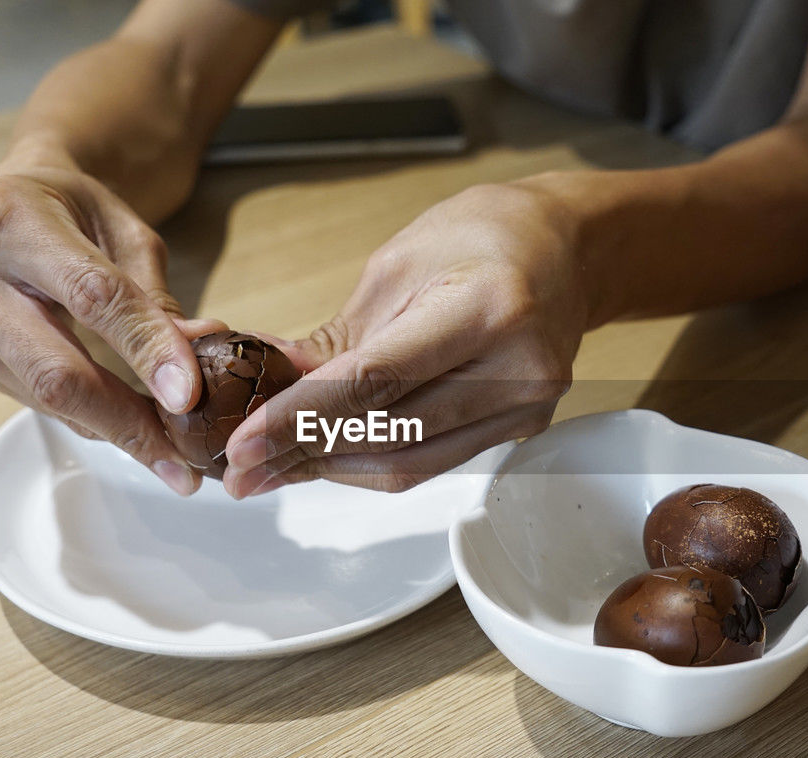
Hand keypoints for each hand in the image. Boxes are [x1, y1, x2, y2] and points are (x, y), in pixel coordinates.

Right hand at [0, 155, 224, 495]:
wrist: (14, 202)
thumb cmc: (75, 211)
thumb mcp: (127, 232)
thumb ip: (156, 296)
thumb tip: (198, 353)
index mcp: (15, 219)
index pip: (92, 296)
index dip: (146, 349)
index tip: (189, 395)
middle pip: (54, 369)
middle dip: (126, 422)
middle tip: (181, 460)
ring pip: (43, 396)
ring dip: (113, 431)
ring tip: (169, 452)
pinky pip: (34, 400)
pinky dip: (89, 420)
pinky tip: (129, 429)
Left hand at [222, 180, 592, 496]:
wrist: (566, 250)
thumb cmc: (485, 237)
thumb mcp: (398, 266)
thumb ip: (338, 337)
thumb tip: (270, 385)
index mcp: (486, 308)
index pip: (376, 381)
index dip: (301, 419)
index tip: (244, 443)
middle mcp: (516, 367)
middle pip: (391, 434)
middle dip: (304, 455)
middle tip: (242, 469)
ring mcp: (526, 407)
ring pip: (411, 464)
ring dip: (333, 470)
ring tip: (273, 470)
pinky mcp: (521, 428)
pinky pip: (434, 461)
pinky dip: (374, 462)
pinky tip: (329, 457)